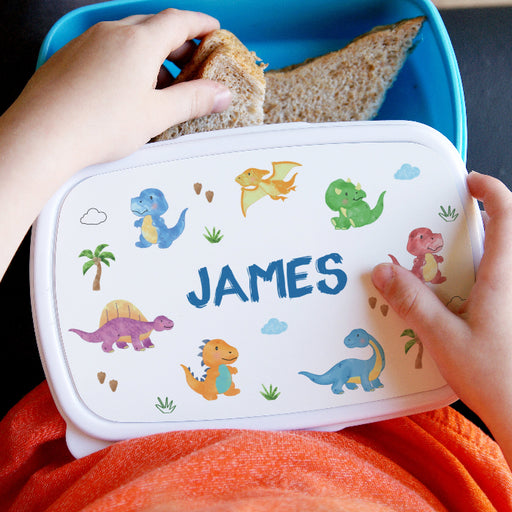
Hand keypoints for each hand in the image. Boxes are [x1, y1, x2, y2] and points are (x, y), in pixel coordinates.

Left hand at [0, 8, 230, 278]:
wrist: (43, 134)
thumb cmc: (98, 124)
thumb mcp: (157, 115)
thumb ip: (193, 101)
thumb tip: (221, 93)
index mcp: (139, 42)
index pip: (179, 20)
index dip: (200, 25)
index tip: (213, 30)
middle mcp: (112, 34)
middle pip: (154, 27)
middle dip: (178, 43)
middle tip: (193, 64)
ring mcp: (88, 42)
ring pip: (130, 39)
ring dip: (152, 56)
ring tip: (162, 87)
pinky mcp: (72, 57)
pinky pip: (108, 50)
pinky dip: (127, 62)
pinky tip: (129, 90)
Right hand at [372, 171, 511, 465]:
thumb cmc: (497, 379)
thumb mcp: (445, 338)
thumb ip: (414, 303)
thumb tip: (382, 271)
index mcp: (503, 279)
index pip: (507, 217)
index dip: (491, 191)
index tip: (468, 181)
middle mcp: (511, 283)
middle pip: (502, 236)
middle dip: (473, 223)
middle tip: (437, 227)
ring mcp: (509, 300)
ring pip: (494, 262)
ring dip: (468, 254)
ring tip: (434, 264)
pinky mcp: (505, 315)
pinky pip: (489, 285)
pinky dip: (468, 280)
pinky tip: (445, 301)